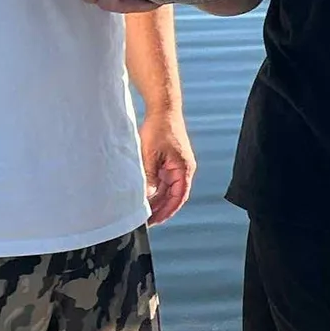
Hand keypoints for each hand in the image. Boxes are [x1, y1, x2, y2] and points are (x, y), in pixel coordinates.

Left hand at [139, 108, 195, 225]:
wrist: (163, 109)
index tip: (156, 221)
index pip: (178, 197)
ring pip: (169, 189)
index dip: (167, 211)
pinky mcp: (170, 161)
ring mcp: (177, 165)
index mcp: (184, 169)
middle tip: (147, 221)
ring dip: (158, 200)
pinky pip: (164, 180)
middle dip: (162, 209)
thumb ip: (149, 176)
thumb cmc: (160, 128)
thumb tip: (147, 195)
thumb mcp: (151, 154)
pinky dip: (156, 190)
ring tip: (145, 211)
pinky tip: (146, 196)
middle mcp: (183, 169)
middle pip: (174, 196)